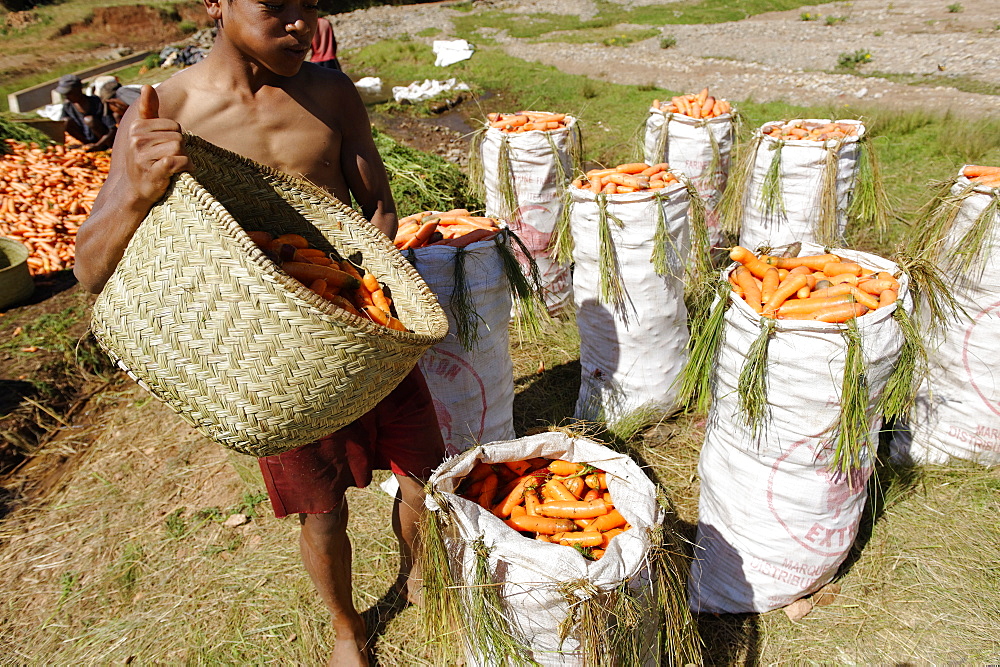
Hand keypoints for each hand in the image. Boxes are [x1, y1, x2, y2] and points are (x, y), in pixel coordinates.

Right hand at [125, 85, 190, 206]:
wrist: (134, 191)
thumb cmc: (144, 160)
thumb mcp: (143, 134)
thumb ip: (148, 110)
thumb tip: (147, 86)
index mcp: (136, 128)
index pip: (173, 126)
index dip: (175, 138)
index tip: (165, 149)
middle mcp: (136, 140)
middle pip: (178, 137)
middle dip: (180, 149)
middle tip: (169, 160)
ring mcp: (143, 156)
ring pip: (180, 148)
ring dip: (183, 159)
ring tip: (173, 167)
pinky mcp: (153, 171)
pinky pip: (179, 161)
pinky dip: (186, 167)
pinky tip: (181, 172)